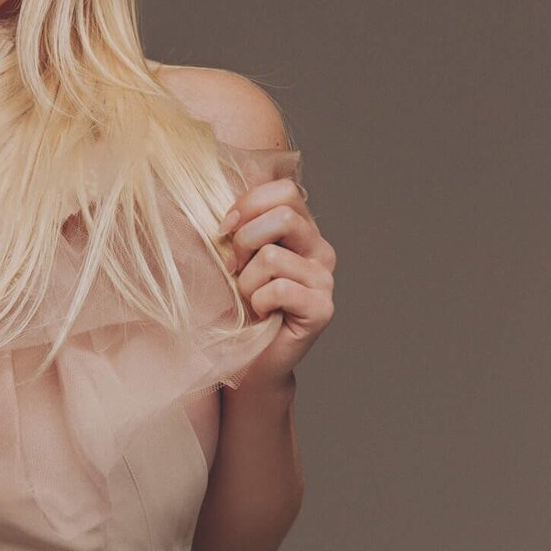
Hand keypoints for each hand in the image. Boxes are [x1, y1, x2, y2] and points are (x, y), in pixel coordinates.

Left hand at [219, 171, 335, 387]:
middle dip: (245, 242)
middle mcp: (320, 251)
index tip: (224, 229)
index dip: (249, 204)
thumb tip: (226, 206)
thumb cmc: (239, 306)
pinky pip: (279, 289)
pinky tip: (264, 315)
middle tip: (236, 270)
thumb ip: (241, 226)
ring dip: (247, 282)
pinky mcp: (322, 308)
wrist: (250, 360)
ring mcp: (325, 280)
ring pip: (273, 257)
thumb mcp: (236, 258)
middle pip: (283, 216)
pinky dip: (259, 303)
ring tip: (250, 300)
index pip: (285, 190)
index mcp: (302, 231)